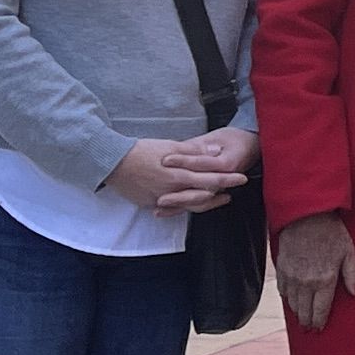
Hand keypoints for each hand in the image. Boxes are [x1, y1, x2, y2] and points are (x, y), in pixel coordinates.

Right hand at [109, 136, 247, 214]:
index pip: (210, 179)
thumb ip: (193, 151)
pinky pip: (173, 208)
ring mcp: (161, 200)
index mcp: (179, 175)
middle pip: (203, 196)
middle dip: (220, 193)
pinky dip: (186, 205)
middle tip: (234, 190)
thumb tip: (216, 150)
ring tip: (218, 198)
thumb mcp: (169, 146)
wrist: (113, 164)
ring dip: (206, 202)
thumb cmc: (141, 151)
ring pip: (190, 206)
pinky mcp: (152, 204)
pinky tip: (193, 202)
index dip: (227, 179)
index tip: (241, 177)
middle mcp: (172, 192)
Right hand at [273, 211, 354, 328]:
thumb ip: (352, 275)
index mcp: (325, 280)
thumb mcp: (348, 252)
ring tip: (302, 318)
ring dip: (297, 312)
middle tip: (310, 328)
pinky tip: (292, 300)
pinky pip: (283, 291)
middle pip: (304, 312)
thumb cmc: (331, 232)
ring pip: (292, 304)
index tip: (319, 329)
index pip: (321, 311)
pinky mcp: (281, 270)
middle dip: (307, 322)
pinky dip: (288, 298)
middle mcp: (306, 283)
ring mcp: (292, 277)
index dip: (320, 323)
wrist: (306, 216)